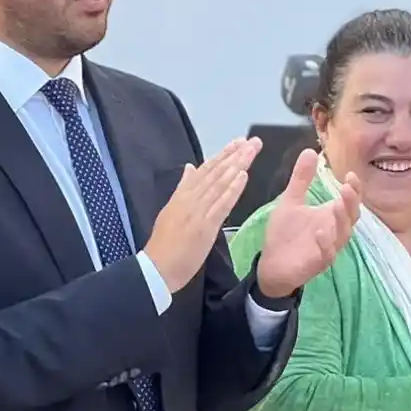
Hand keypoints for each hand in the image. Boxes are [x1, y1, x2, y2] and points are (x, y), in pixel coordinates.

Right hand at [144, 138, 259, 291]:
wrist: (156, 268)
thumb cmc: (164, 244)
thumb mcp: (170, 210)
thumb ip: (182, 189)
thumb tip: (189, 167)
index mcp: (182, 195)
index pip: (205, 170)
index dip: (223, 155)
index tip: (237, 142)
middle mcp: (191, 198)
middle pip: (216, 172)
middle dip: (235, 155)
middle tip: (253, 141)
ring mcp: (198, 211)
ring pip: (220, 183)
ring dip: (237, 165)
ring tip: (251, 151)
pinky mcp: (205, 226)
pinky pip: (222, 204)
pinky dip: (233, 189)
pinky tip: (243, 176)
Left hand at [255, 149, 360, 297]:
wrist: (271, 264)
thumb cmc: (285, 233)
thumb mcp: (291, 200)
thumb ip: (301, 179)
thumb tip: (310, 150)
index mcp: (330, 216)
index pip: (349, 201)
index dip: (354, 189)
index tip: (350, 174)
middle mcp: (334, 231)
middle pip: (351, 217)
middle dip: (351, 202)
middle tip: (347, 187)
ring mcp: (328, 248)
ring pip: (342, 235)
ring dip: (341, 220)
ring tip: (336, 204)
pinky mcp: (318, 263)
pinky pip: (327, 254)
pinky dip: (326, 244)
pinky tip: (321, 232)